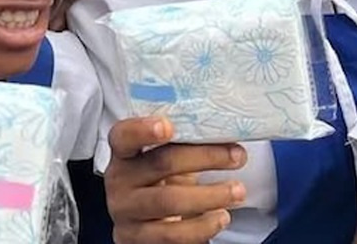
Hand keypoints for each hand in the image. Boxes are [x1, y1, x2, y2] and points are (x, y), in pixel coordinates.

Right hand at [105, 117, 246, 243]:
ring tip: (237, 191)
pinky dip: (202, 227)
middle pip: (161, 164)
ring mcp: (126, 213)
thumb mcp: (165, 160)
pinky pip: (173, 236)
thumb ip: (183, 144)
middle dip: (205, 157)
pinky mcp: (138, 241)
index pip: (123, 136)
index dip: (143, 129)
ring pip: (169, 202)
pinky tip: (220, 217)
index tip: (168, 126)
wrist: (145, 223)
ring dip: (210, 196)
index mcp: (124, 154)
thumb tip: (226, 132)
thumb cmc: (159, 182)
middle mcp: (119, 182)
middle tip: (236, 156)